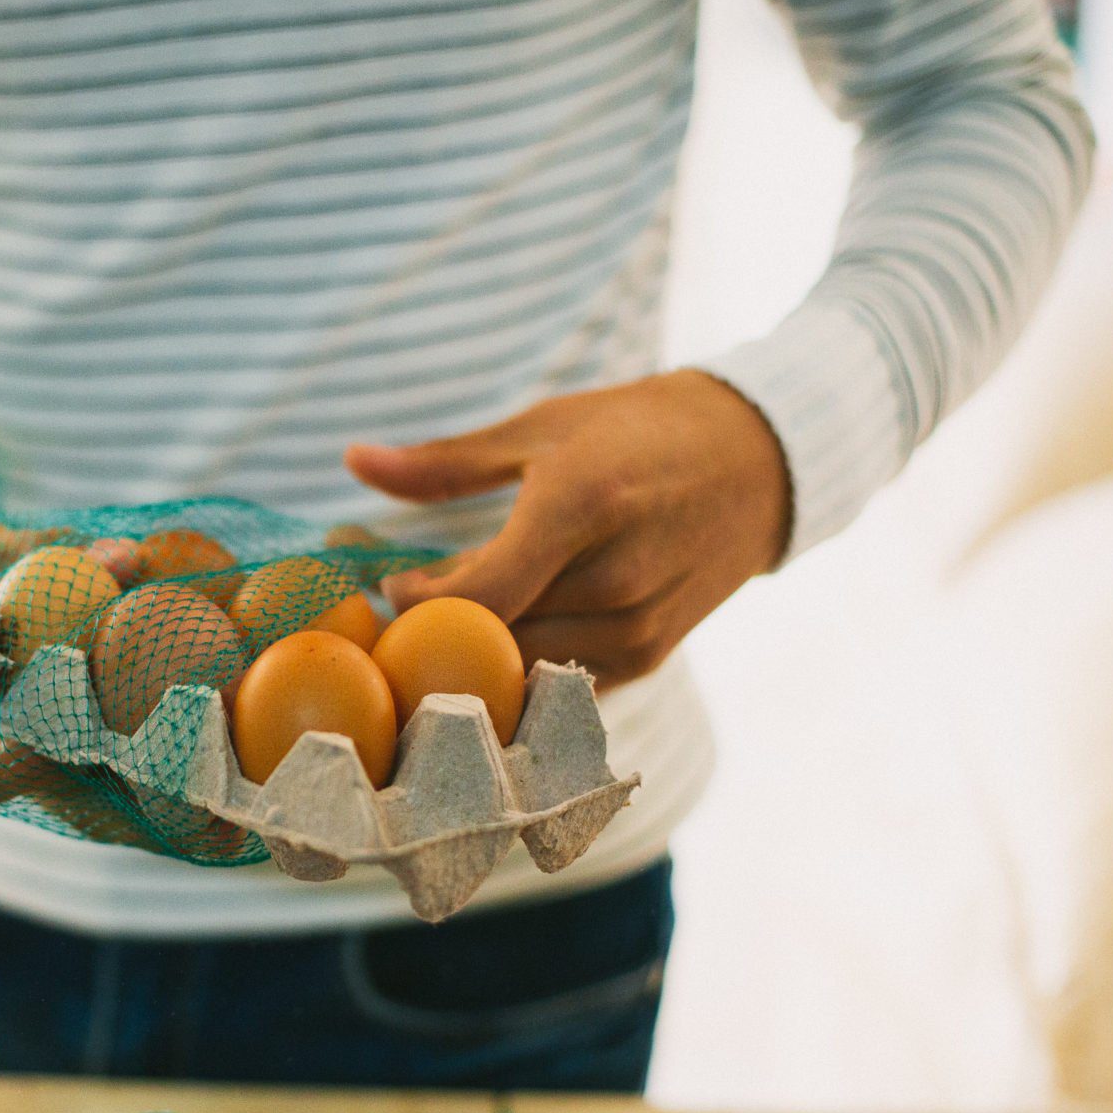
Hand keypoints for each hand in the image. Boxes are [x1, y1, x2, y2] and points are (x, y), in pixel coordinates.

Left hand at [345, 370, 790, 690]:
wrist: (759, 463)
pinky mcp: (649, 658)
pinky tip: (503, 638)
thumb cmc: (636, 432)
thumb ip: (444, 462)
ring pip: (522, 670)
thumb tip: (353, 461)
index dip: (421, 604)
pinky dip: (522, 668)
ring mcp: (636, 627)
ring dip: (476, 655)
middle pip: (493, 640)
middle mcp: (615, 577)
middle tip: (402, 612)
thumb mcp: (541, 429)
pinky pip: (560, 684)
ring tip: (451, 620)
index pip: (481, 595)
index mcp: (582, 504)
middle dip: (435, 632)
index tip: (394, 584)